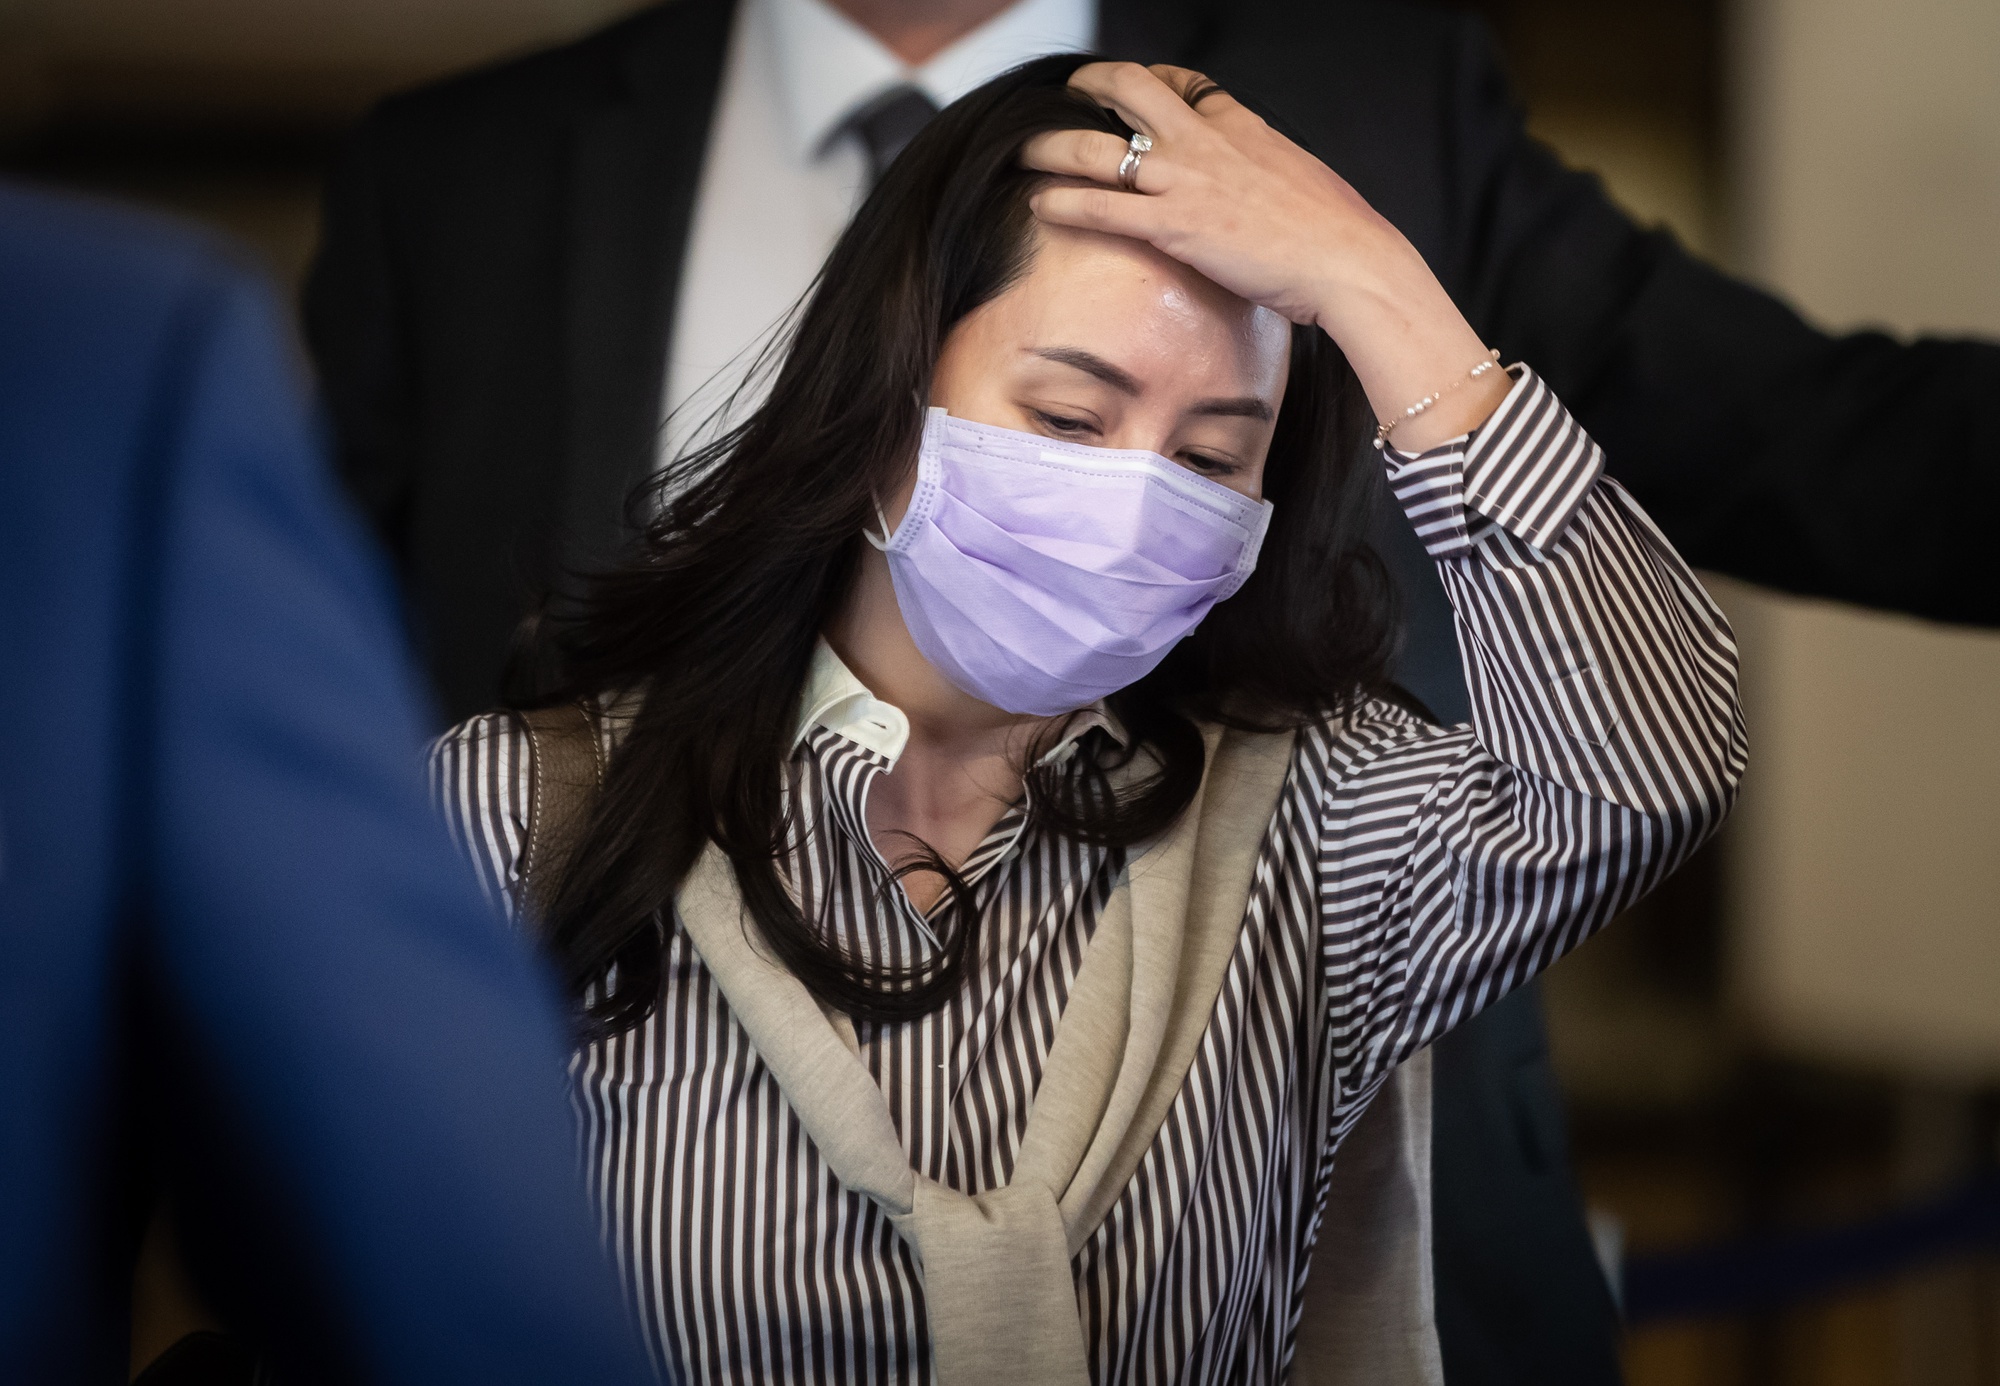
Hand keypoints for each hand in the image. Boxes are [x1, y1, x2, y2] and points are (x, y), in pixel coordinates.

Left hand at [1022, 62, 1508, 452]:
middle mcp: (1206, 144)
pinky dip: (1062, 202)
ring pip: (1098, 148)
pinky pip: (1102, 207)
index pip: (1186, 83)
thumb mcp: (1305, 187)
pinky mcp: (1174, 226)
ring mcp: (1186, 181)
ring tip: (1022, 150)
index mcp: (1242, 129)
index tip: (1138, 85)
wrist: (1351, 263)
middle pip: (1130, 91)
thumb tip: (1272, 199)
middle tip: (1067, 97)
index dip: (1153, 79)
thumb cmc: (1339, 238)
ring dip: (1052, 146)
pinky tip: (1037, 204)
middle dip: (1090, 87)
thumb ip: (1273, 182)